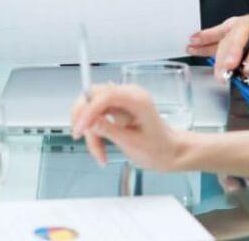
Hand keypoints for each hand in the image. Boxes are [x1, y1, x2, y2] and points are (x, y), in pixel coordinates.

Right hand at [70, 84, 187, 171]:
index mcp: (137, 99)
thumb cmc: (158, 149)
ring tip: (99, 155)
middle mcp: (127, 94)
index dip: (89, 110)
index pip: (105, 96)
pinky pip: (95, 117)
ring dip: (90, 132)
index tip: (80, 129)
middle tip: (79, 137)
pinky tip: (100, 150)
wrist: (169, 152)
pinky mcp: (115, 109)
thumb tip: (89, 122)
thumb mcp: (133, 144)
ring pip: (91, 109)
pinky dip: (93, 133)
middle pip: (93, 96)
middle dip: (83, 118)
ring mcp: (120, 101)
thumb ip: (110, 131)